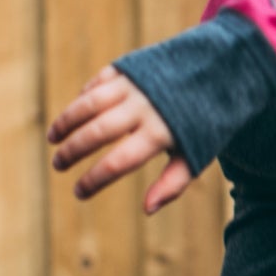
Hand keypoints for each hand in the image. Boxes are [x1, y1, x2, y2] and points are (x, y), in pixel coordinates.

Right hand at [48, 64, 201, 215]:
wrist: (223, 70)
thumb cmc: (207, 122)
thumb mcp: (197, 153)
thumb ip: (174, 183)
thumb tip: (147, 209)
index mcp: (161, 133)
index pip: (118, 162)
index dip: (94, 180)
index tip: (79, 192)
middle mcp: (145, 107)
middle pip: (97, 132)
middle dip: (73, 151)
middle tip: (58, 165)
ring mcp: (135, 84)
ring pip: (89, 103)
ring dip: (67, 121)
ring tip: (53, 138)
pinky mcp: (130, 66)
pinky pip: (98, 82)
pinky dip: (83, 98)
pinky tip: (74, 114)